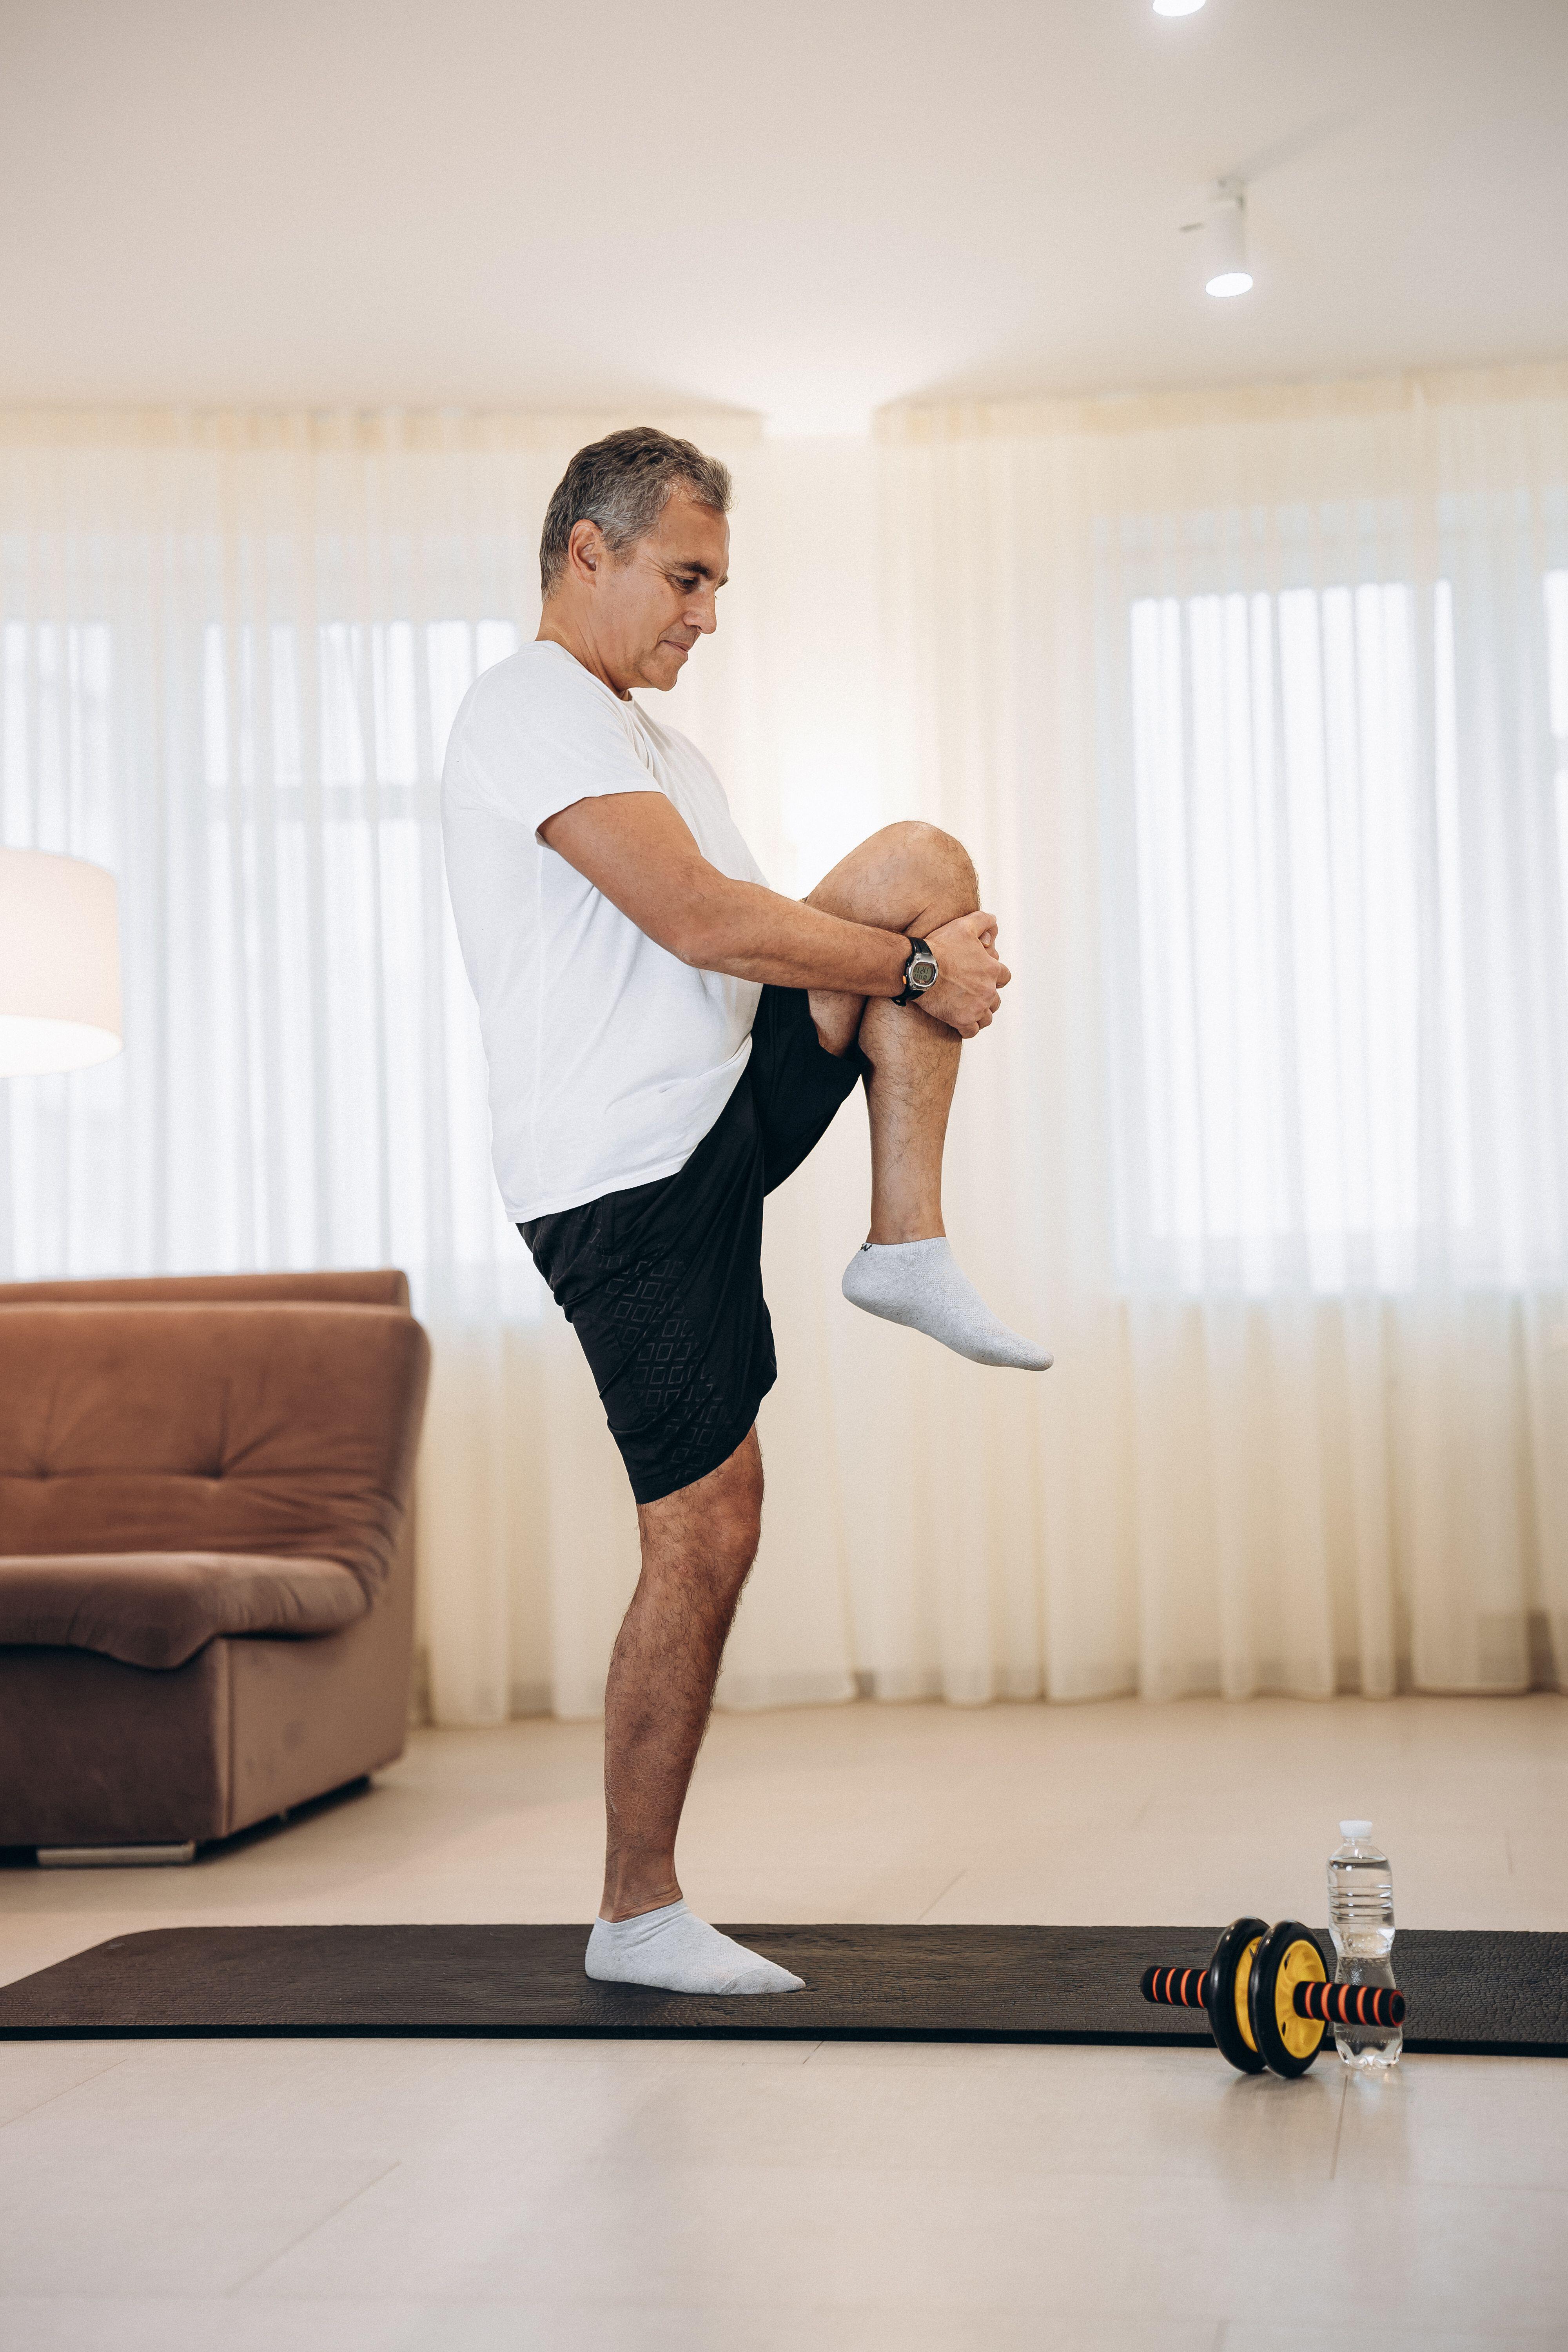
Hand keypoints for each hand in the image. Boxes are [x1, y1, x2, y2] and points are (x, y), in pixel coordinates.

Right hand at [917, 911, 1008, 1037]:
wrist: (919, 968)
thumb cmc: (941, 946)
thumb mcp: (964, 926)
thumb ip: (982, 920)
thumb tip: (994, 919)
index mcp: (991, 970)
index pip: (1005, 978)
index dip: (995, 978)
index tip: (984, 978)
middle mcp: (988, 991)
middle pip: (996, 1001)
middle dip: (987, 998)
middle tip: (973, 995)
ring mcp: (976, 1007)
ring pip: (987, 1018)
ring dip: (980, 1015)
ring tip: (969, 1011)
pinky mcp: (962, 1020)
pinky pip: (972, 1031)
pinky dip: (968, 1029)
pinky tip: (961, 1024)